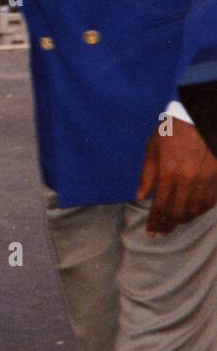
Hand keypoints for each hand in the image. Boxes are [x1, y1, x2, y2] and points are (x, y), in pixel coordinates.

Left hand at [137, 118, 216, 235]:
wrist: (198, 118)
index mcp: (169, 173)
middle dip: (169, 224)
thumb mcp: (152, 149)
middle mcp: (188, 180)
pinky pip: (209, 202)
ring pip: (196, 210)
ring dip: (184, 219)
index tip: (151, 232)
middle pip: (179, 212)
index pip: (161, 206)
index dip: (156, 221)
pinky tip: (192, 212)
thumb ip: (147, 175)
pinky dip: (200, 210)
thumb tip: (140, 197)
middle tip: (161, 232)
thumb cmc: (171, 132)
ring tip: (174, 223)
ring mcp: (206, 180)